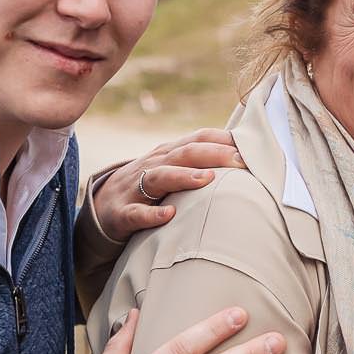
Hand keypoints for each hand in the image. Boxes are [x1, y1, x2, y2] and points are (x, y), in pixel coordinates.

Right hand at [92, 129, 247, 243]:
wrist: (101, 209)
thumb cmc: (149, 190)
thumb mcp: (172, 171)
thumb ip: (200, 164)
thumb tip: (243, 159)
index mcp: (168, 154)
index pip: (198, 139)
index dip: (223, 140)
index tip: (252, 146)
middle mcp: (153, 165)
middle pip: (184, 154)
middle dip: (213, 155)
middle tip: (241, 161)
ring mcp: (135, 189)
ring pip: (160, 177)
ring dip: (184, 177)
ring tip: (208, 179)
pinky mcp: (122, 214)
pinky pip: (137, 213)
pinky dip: (153, 214)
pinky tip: (170, 215)